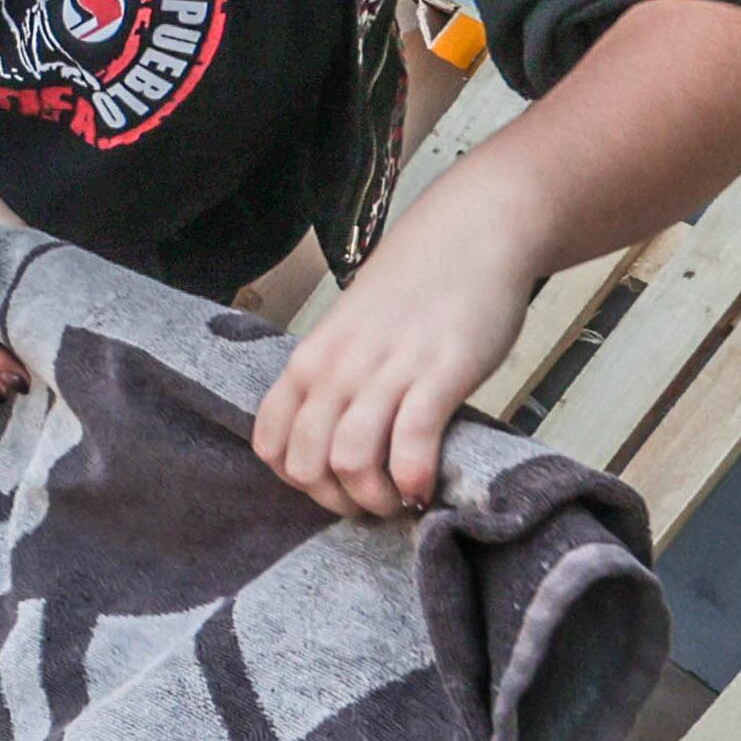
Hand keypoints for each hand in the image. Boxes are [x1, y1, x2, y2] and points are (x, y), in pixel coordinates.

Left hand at [254, 190, 538, 517]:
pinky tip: (426, 489)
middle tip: (371, 505)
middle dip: (336, 501)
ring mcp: (384, 371)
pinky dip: (413, 480)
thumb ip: (336, 382)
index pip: (270, 444)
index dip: (297, 482)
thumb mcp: (352, 334)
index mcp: (308, 361)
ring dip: (374, 498)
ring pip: (350, 460)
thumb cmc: (413, 292)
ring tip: (398, 500)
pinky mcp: (437, 374)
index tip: (333, 488)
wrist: (470, 235)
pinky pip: (410, 443)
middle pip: (307, 463)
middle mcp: (335, 368)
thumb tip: (333, 443)